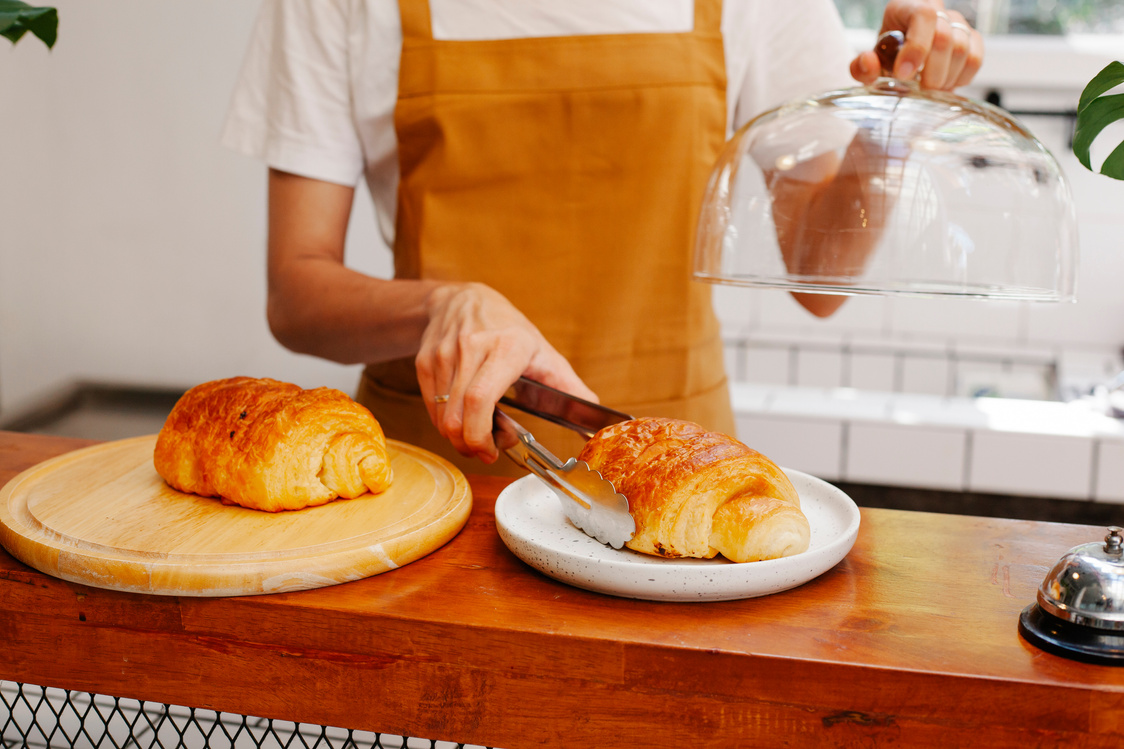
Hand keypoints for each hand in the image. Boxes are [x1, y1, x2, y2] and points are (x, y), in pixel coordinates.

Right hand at [416, 282, 596, 463]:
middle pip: (457, 416)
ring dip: (457, 436)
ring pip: (442, 416)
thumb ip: (569, 387)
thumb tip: (597, 414)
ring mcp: (444, 355)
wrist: (461, 300)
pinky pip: (430, 407)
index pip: (480, 399)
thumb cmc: (507, 328)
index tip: (491, 450)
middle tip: (484, 450)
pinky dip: (445, 422)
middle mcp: (471, 349)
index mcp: (506, 348)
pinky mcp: (425, 362)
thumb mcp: (543, 352)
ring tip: (477, 431)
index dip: (480, 435)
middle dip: (469, 445)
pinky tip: (462, 416)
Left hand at [850, 0, 983, 90]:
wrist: (903, 58)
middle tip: (921, 90)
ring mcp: (956, 22)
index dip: (917, 47)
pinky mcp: (972, 38)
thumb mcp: (870, 63)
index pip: (923, 16)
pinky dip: (961, 78)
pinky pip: (975, 58)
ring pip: (962, 49)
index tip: (904, 75)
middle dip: (932, 71)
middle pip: (945, 37)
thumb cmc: (887, 57)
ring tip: (931, 90)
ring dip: (946, 77)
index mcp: (907, 7)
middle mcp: (936, 9)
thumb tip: (868, 62)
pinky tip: (946, 84)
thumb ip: (862, 66)